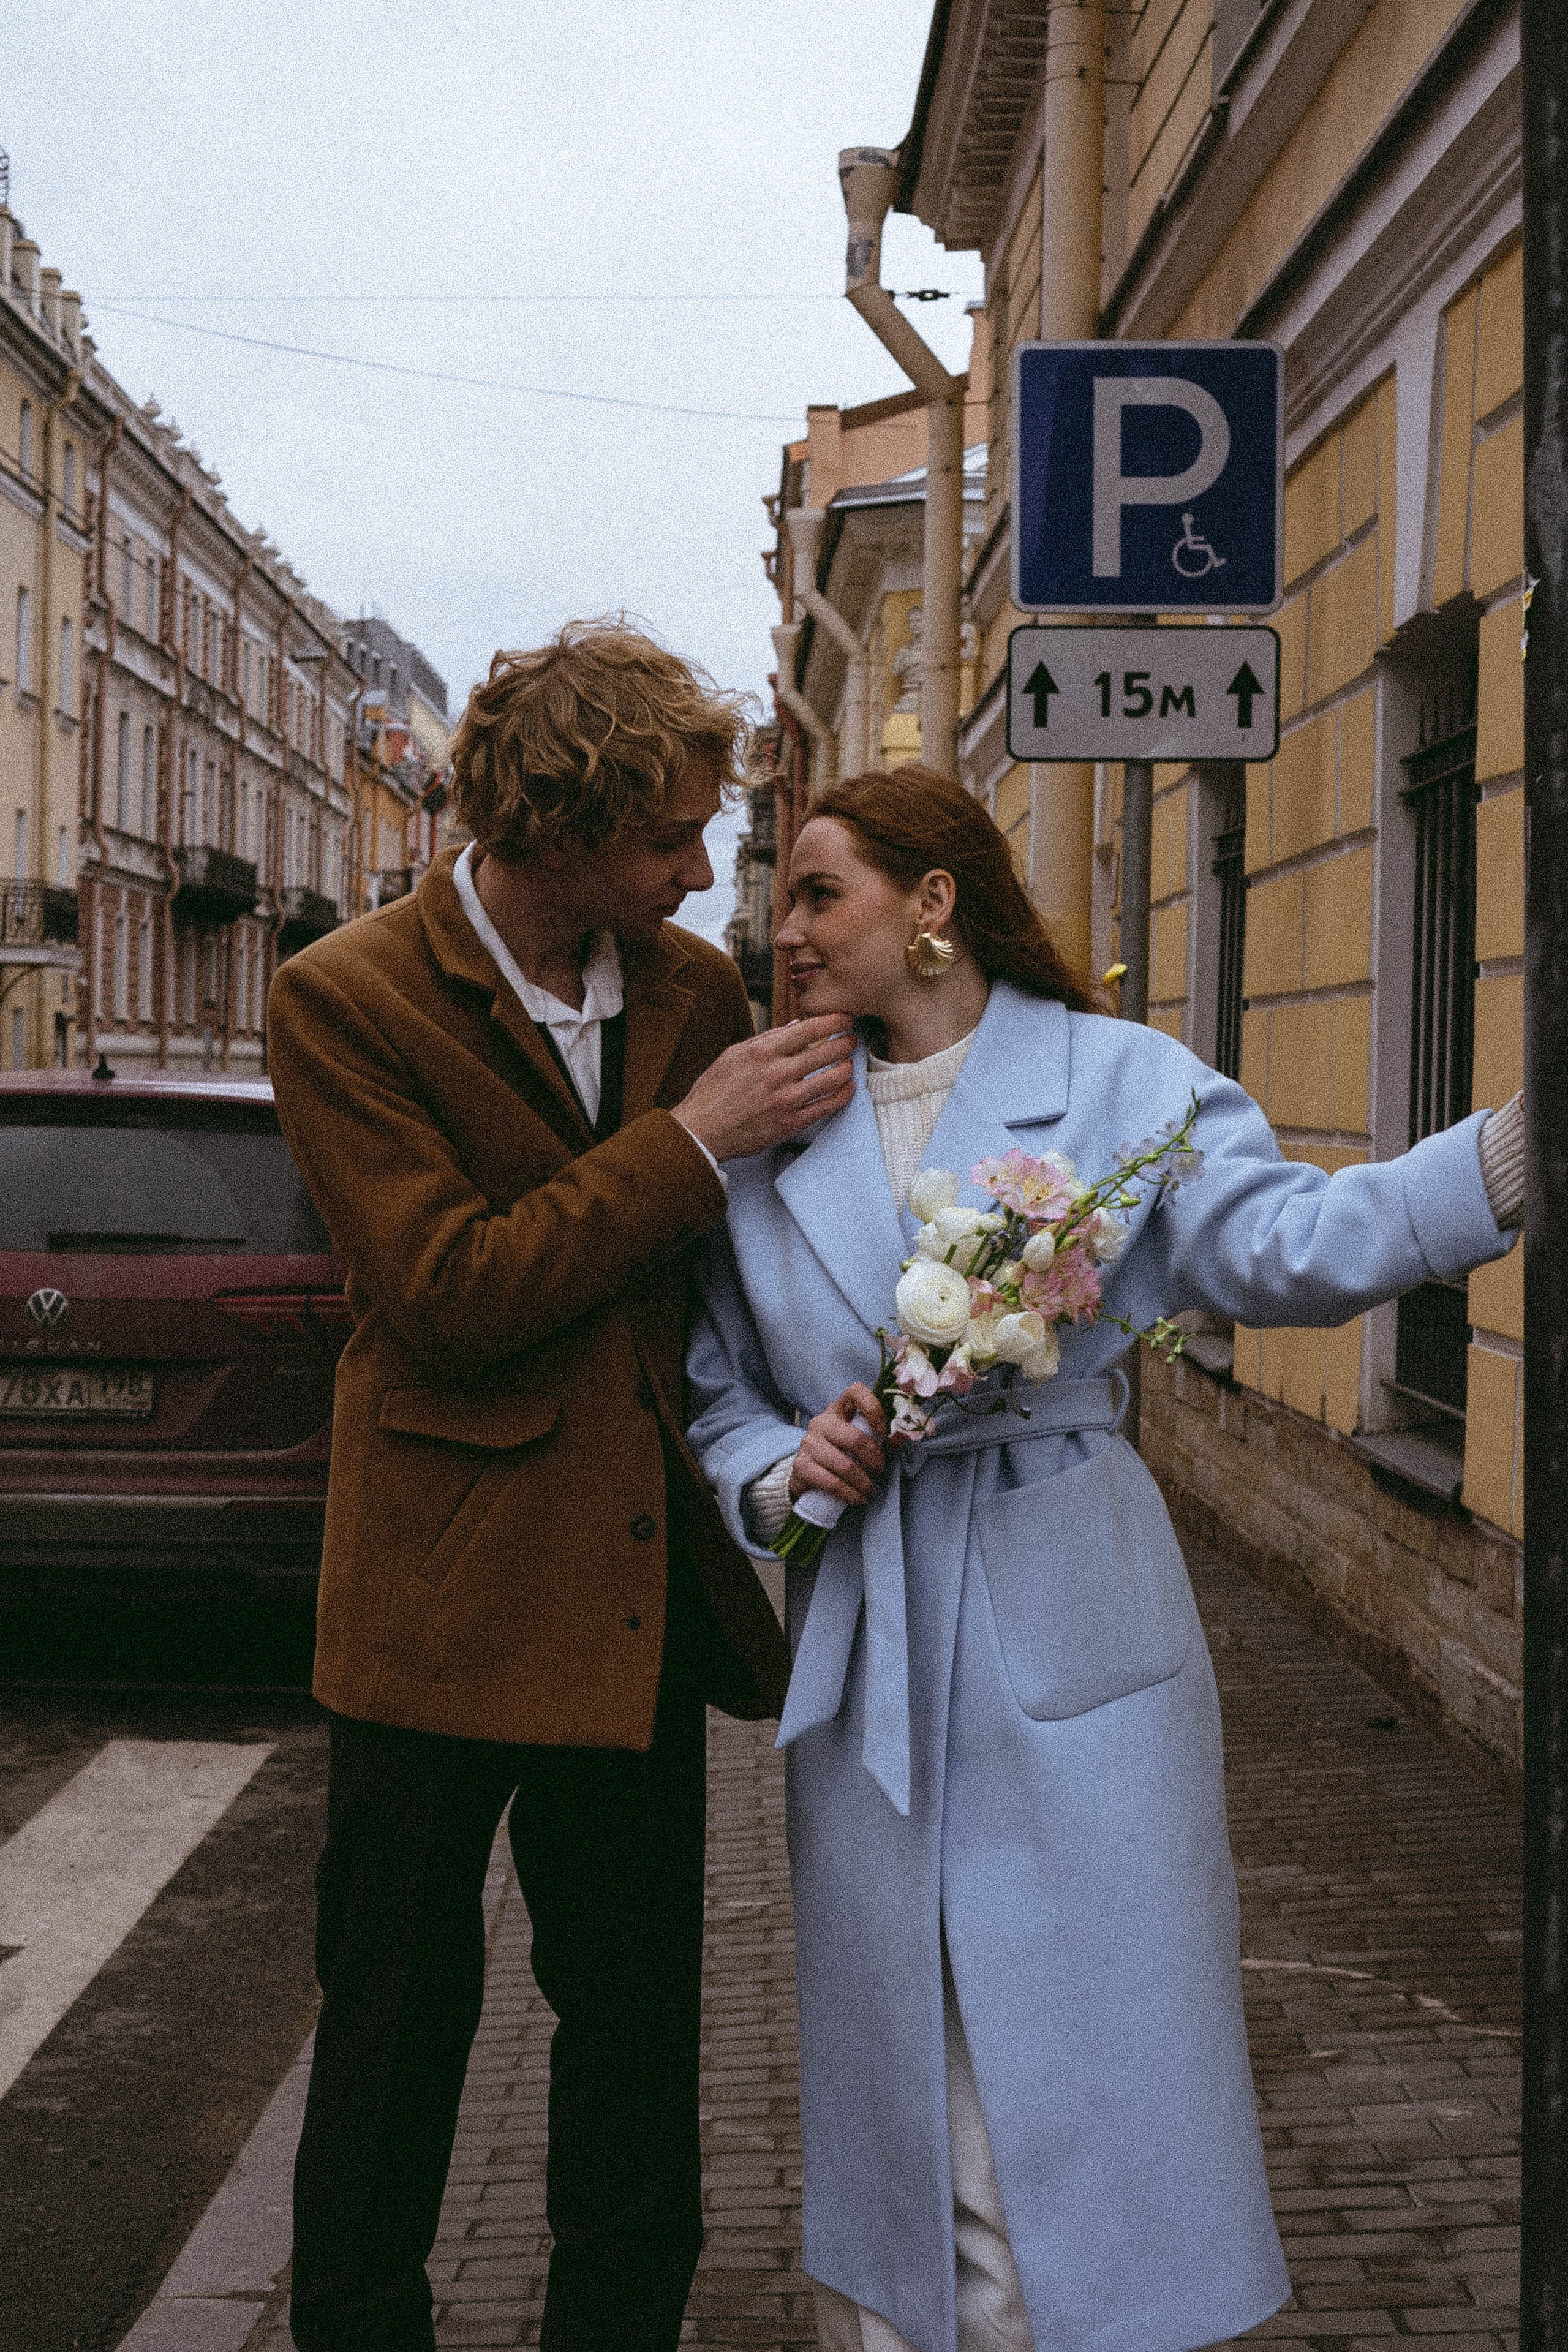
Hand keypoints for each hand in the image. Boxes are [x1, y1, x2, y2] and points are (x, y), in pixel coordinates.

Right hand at [676, 1017, 854, 1160]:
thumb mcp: (732, 1055)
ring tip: (850, 1063)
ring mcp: (785, 1101)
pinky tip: (848, 1088)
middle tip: (852, 1038)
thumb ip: (765, 1039)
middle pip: (825, 1052)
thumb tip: (794, 1026)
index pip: (807, 1030)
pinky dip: (842, 1096)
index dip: (832, 1021)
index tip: (844, 1017)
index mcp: (761, 1053)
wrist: (702, 1130)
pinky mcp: (790, 1124)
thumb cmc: (713, 1091)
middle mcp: (776, 1074)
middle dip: (845, 1042)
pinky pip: (825, 1108)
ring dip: (846, 1068)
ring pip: (830, 1080)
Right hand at [789, 1384, 887, 1508]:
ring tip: (870, 1490)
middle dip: (874, 1459)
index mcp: (838, 1409)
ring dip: (864, 1482)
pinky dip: (850, 1494)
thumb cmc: (841, 1453)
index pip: (855, 1391)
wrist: (807, 1474)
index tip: (883, 1431)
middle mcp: (821, 1422)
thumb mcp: (861, 1441)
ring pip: (844, 1465)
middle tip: (881, 1470)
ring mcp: (809, 1444)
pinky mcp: (801, 1466)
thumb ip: (882, 1438)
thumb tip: (901, 1437)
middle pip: (854, 1438)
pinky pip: (831, 1483)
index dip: (873, 1408)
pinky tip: (858, 1498)